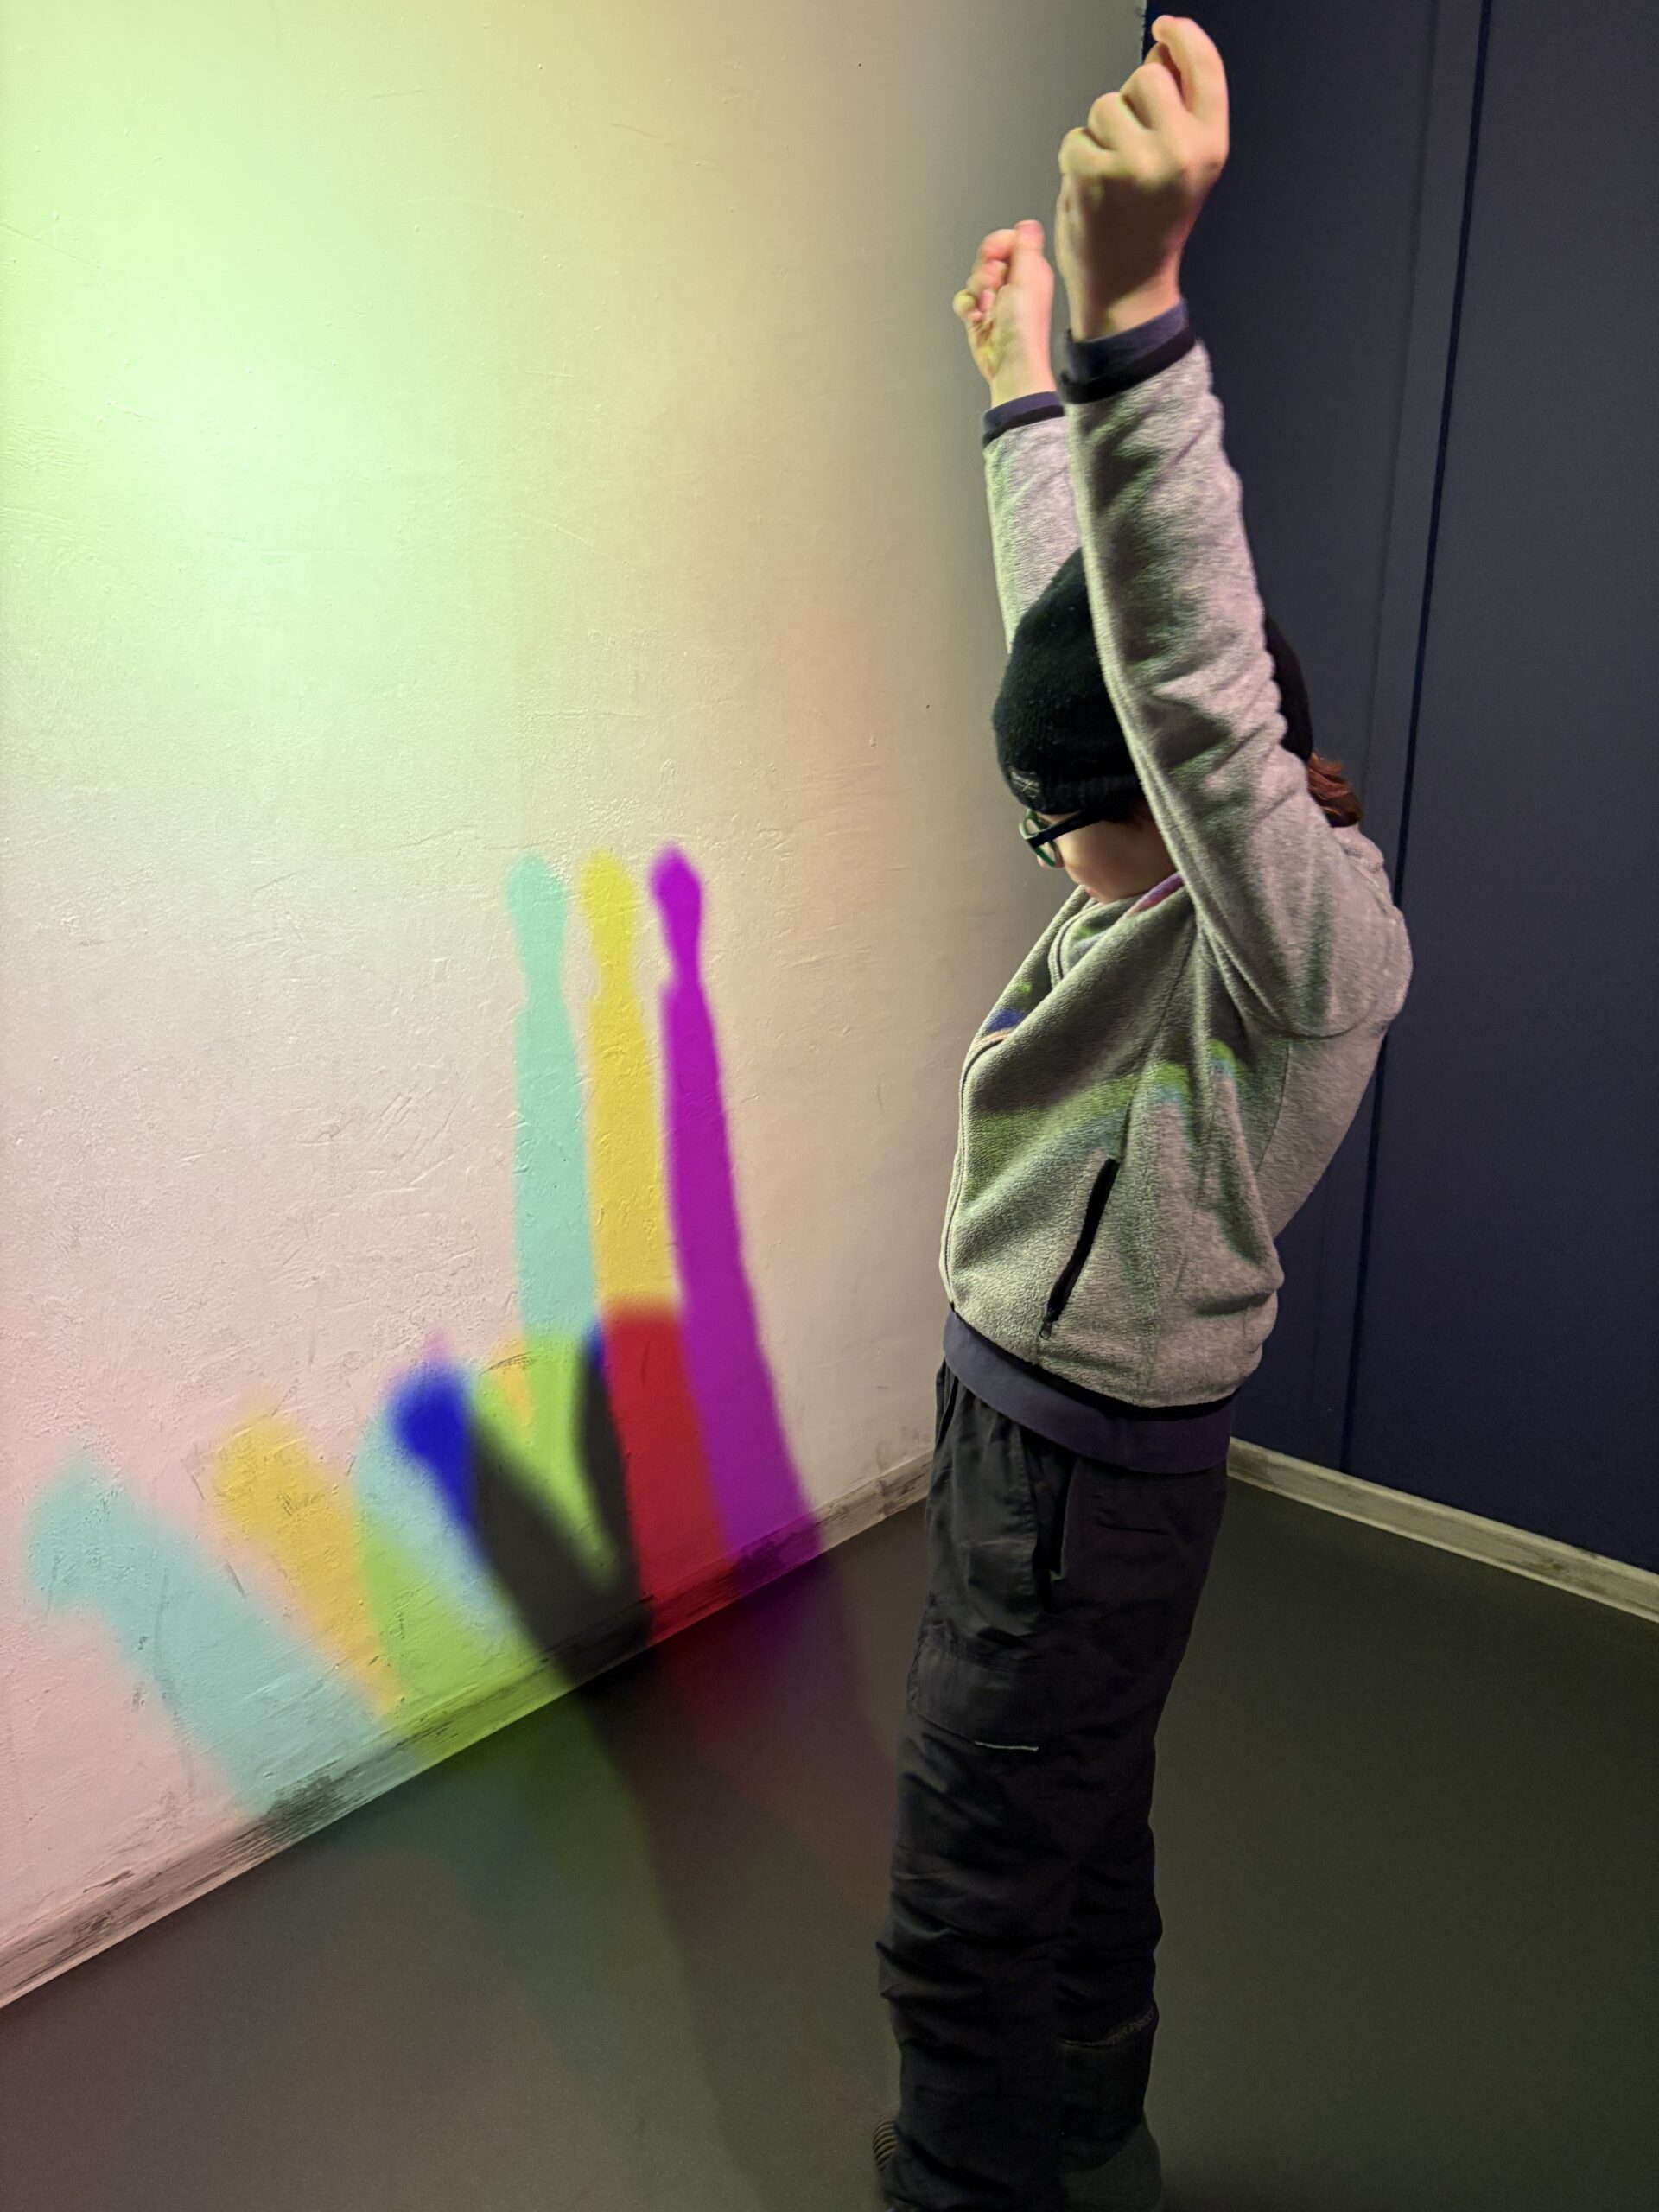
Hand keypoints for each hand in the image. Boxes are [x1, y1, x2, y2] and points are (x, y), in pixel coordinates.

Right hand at [953, 220, 1054, 394]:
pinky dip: (966, 307)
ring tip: (988, 308)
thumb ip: (1025, 247)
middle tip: (994, 287)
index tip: (997, 258)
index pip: (1008, 240)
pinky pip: (964, 299)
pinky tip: (976, 318)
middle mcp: (1013, 282)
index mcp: (1029, 270)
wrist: (1010, 364)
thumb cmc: (1024, 327)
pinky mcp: (980, 315)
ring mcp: (995, 299)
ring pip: (973, 278)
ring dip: (976, 292)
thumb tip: (1028, 224)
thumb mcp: (1027, 279)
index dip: (997, 245)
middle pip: (987, 258)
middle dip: (985, 272)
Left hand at [1055, 15, 1228, 336]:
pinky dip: (1076, 159)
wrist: (1127, 291)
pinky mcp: (1093, 174)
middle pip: (1145, 77)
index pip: (1203, 67)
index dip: (1184, 37)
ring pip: (1106, 105)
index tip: (1167, 28)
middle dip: (1131, 102)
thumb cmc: (1152, 228)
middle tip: (1134, 151)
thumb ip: (1179, 106)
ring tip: (1113, 178)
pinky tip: (1091, 191)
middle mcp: (1179, 151)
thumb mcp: (1183, 167)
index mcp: (1210, 146)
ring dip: (1101, 134)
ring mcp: (1135, 162)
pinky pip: (1076, 136)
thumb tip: (1166, 46)